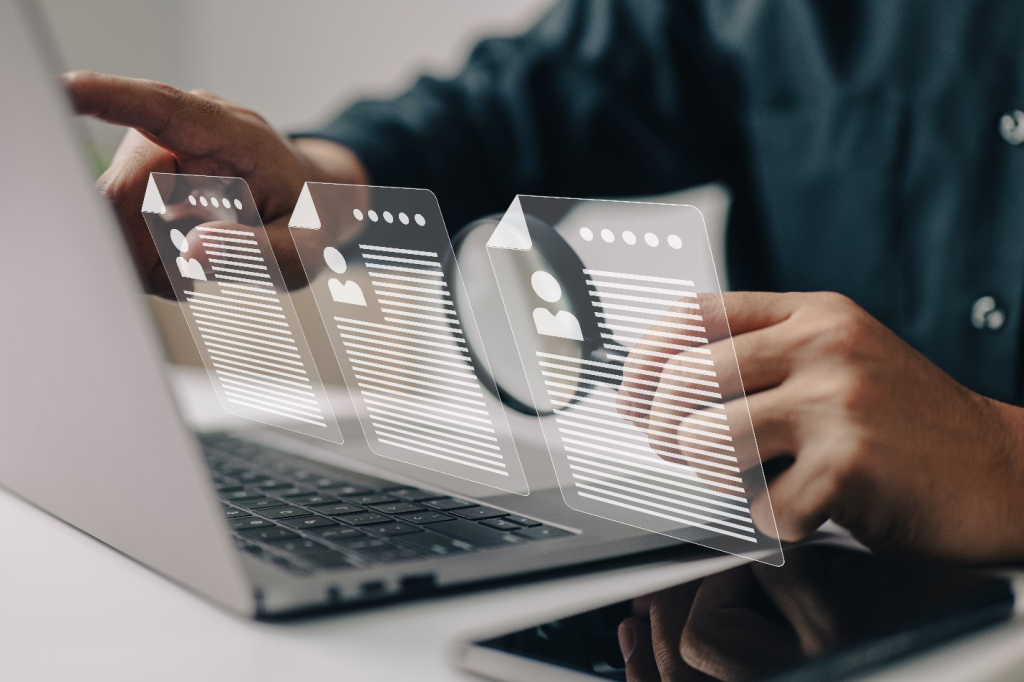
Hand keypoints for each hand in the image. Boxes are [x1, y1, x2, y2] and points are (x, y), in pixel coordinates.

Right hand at [62, 71, 367, 296]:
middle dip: (145, 249)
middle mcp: (189, 131)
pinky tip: (187, 259)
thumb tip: (192, 253)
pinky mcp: (150, 172)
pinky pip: (124, 222)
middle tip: (187, 282)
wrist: (315, 206)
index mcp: (233, 134)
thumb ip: (256, 252)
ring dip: (150, 257)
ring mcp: (165, 149)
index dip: (112, 99)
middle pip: (126, 192)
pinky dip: (151, 255)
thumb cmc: (313, 220)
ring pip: (117, 214)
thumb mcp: (305, 248)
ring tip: (197, 271)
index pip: (164, 109)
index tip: (68, 90)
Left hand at [617, 291, 1023, 561]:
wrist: (1004, 470)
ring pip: (705, 440)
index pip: (692, 314)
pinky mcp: (851, 467)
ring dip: (710, 474)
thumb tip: (650, 393)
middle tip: (677, 449)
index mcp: (813, 315)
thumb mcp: (837, 359)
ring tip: (747, 477)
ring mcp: (838, 404)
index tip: (632, 395)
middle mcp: (824, 347)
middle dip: (661, 428)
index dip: (644, 358)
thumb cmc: (906, 422)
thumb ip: (755, 360)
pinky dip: (771, 519)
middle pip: (684, 378)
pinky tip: (803, 507)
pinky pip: (761, 506)